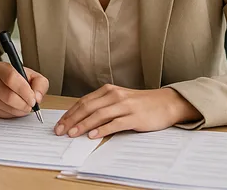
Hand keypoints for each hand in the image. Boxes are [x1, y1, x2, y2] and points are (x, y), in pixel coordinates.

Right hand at [0, 62, 48, 118]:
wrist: (0, 83)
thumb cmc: (17, 80)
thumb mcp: (32, 76)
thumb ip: (40, 84)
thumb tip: (37, 98)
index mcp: (1, 68)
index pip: (11, 78)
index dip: (24, 91)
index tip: (33, 99)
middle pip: (8, 96)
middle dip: (24, 104)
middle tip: (31, 105)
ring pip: (6, 107)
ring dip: (20, 110)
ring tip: (25, 106)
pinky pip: (3, 114)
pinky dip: (14, 114)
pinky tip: (16, 108)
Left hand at [55, 85, 201, 138]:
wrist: (166, 103)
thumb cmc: (140, 104)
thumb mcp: (119, 100)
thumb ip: (102, 106)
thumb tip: (81, 119)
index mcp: (108, 90)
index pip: (83, 101)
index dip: (70, 113)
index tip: (60, 123)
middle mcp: (114, 95)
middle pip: (87, 107)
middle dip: (71, 119)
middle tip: (60, 130)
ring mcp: (124, 105)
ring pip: (99, 115)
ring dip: (83, 125)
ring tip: (72, 133)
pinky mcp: (134, 117)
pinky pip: (115, 123)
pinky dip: (102, 129)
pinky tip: (93, 135)